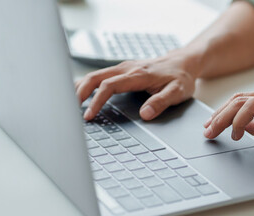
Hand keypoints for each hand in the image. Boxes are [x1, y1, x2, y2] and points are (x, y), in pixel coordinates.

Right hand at [75, 53, 197, 120]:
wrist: (183, 62)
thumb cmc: (180, 78)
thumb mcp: (178, 92)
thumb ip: (161, 103)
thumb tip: (145, 114)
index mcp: (138, 75)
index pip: (109, 86)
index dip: (97, 101)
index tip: (90, 115)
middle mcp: (126, 69)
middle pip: (95, 77)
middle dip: (80, 93)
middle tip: (70, 111)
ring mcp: (122, 68)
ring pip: (94, 75)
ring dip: (80, 88)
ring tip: (70, 105)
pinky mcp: (120, 70)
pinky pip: (99, 75)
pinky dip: (86, 84)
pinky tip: (80, 95)